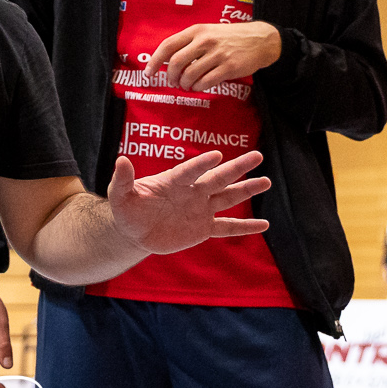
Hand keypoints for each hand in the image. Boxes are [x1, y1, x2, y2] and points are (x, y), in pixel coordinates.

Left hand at [107, 150, 269, 254]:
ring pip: (228, 198)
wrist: (135, 232)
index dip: (202, 164)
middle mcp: (192, 192)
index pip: (190, 171)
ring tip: (266, 181)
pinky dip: (245, 226)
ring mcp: (201, 209)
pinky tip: (264, 224)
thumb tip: (121, 160)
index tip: (217, 155)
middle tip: (257, 155)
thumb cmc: (128, 208)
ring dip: (247, 190)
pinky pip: (227, 227)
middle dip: (237, 168)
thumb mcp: (120, 195)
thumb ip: (123, 179)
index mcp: (174, 181)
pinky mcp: (204, 228)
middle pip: (218, 178)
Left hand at [145, 21, 282, 90]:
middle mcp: (205, 40)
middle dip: (171, 77)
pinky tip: (199, 86)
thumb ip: (189, 42)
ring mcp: (217, 54)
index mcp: (197, 30)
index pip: (168, 45)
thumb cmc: (230, 37)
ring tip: (187, 86)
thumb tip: (167, 60)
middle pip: (176, 63)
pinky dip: (198, 87)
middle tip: (173, 83)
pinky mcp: (229, 67)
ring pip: (190, 75)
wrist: (260, 40)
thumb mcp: (208, 31)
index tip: (149, 73)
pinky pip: (206, 82)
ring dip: (185, 84)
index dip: (156, 61)